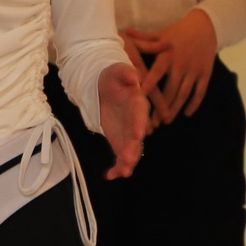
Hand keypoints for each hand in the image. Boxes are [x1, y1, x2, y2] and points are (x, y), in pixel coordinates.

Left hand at [96, 62, 148, 178]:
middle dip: (133, 149)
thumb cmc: (113, 77)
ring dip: (127, 162)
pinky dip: (116, 167)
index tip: (139, 134)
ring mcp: (128, 133)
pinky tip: (110, 175)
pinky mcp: (119, 141)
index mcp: (137, 103)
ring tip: (123, 172)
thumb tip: (134, 76)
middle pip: (136, 137)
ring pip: (131, 150)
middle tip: (129, 160)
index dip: (140, 123)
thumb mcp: (118, 70)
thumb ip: (126, 72)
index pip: (140, 113)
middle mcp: (136, 121)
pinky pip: (120, 156)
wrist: (105, 86)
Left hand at [123, 8, 218, 125]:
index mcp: (167, 54)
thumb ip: (143, 37)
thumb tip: (125, 32)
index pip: (156, 72)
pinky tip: (186, 114)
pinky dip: (193, 104)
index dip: (149, 85)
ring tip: (166, 121)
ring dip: (175, 109)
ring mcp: (194, 70)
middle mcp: (181, 64)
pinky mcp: (205, 74)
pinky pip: (200, 92)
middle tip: (153, 122)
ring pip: (184, 94)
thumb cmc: (178, 31)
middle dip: (162, 106)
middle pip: (171, 89)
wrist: (206, 27)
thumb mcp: (160, 33)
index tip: (139, 98)